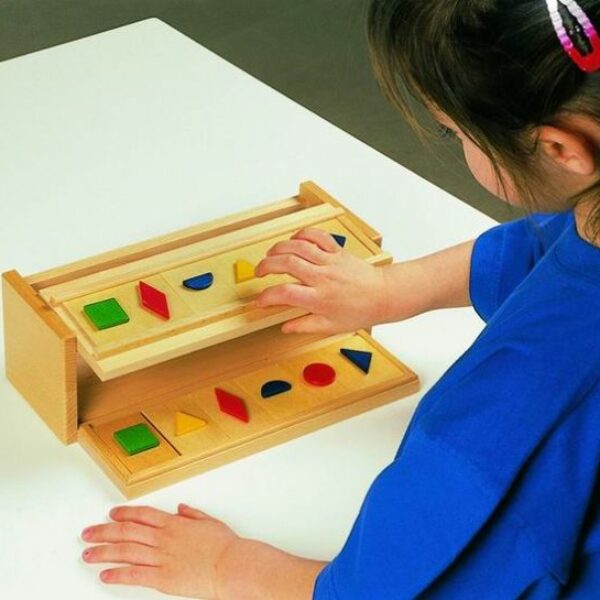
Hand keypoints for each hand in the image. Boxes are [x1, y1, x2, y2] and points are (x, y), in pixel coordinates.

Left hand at [81, 503, 237, 598]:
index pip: (141, 515)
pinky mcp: (162, 578)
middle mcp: (163, 538)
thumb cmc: (224, 545)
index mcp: (174, 523)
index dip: (124, 513)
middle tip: (88, 533)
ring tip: (88, 554)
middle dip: (104, 532)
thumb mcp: (209, 522)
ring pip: (125, 552)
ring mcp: (161, 557)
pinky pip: (134, 575)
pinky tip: (104, 575)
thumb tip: (181, 508)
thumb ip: (193, 514)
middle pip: (126, 531)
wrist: (231, 565)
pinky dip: (117, 575)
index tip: (111, 514)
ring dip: (103, 552)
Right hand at [255, 228, 387, 333]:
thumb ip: (305, 325)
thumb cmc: (360, 311)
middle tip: (259, 272)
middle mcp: (322, 278)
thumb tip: (285, 327)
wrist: (384, 295)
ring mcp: (330, 262)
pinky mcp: (337, 251)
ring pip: (298, 246)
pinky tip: (294, 241)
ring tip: (271, 255)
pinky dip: (302, 235)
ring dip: (279, 248)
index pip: (284, 294)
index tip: (260, 301)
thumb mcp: (331, 326)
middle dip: (266, 265)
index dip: (266, 296)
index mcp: (319, 299)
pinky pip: (317, 236)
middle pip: (286, 264)